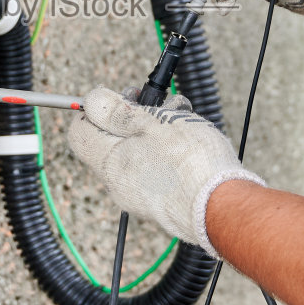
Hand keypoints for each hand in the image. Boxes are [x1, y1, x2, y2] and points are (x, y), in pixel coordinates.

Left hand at [65, 87, 262, 257]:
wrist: (223, 207)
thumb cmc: (189, 163)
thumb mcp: (151, 124)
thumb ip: (118, 113)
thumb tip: (91, 101)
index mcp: (109, 163)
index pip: (80, 133)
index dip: (94, 110)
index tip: (116, 97)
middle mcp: (119, 184)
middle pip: (113, 141)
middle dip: (133, 115)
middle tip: (154, 102)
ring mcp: (141, 196)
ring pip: (139, 152)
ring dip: (157, 129)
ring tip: (181, 116)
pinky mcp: (164, 201)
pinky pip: (156, 168)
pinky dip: (168, 150)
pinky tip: (189, 138)